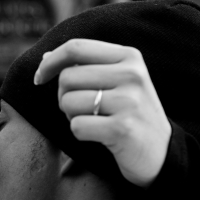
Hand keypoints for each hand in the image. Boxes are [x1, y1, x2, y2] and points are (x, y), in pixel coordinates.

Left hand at [34, 39, 171, 187]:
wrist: (160, 152)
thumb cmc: (128, 114)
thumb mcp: (116, 82)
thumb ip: (85, 67)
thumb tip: (46, 56)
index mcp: (128, 57)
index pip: (75, 47)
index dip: (50, 62)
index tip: (39, 79)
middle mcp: (131, 74)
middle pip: (67, 78)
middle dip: (63, 97)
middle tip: (81, 109)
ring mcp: (129, 101)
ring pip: (69, 102)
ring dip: (72, 116)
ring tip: (94, 121)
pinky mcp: (123, 128)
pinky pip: (77, 126)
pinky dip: (80, 133)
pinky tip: (99, 135)